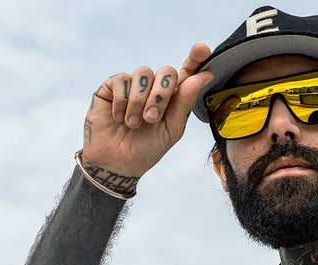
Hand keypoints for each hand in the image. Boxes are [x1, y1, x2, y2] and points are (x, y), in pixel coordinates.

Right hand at [81, 43, 213, 179]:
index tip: (202, 49)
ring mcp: (133, 85)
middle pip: (167, 71)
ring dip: (139, 102)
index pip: (187, 73)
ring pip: (144, 73)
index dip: (195, 59)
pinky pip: (122, 79)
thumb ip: (185, 102)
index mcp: (173, 98)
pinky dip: (122, 101)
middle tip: (151, 119)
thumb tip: (205, 75)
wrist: (115, 163)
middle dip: (161, 95)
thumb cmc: (146, 149)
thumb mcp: (171, 130)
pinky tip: (119, 117)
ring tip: (133, 124)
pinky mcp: (112, 86)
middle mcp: (154, 88)